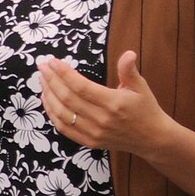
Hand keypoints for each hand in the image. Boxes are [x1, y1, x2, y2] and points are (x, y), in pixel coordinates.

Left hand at [38, 51, 175, 156]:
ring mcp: (94, 133)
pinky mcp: (90, 142)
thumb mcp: (141, 87)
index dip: (64, 73)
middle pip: (67, 99)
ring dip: (48, 96)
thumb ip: (129, 70)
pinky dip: (53, 114)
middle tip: (42, 66)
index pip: (81, 87)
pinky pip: (64, 129)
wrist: (152, 139)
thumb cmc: (146, 109)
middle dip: (51, 81)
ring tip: (42, 80)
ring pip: (62, 114)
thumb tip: (128, 53)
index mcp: (113, 103)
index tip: (52, 61)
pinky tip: (48, 100)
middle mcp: (101, 120)